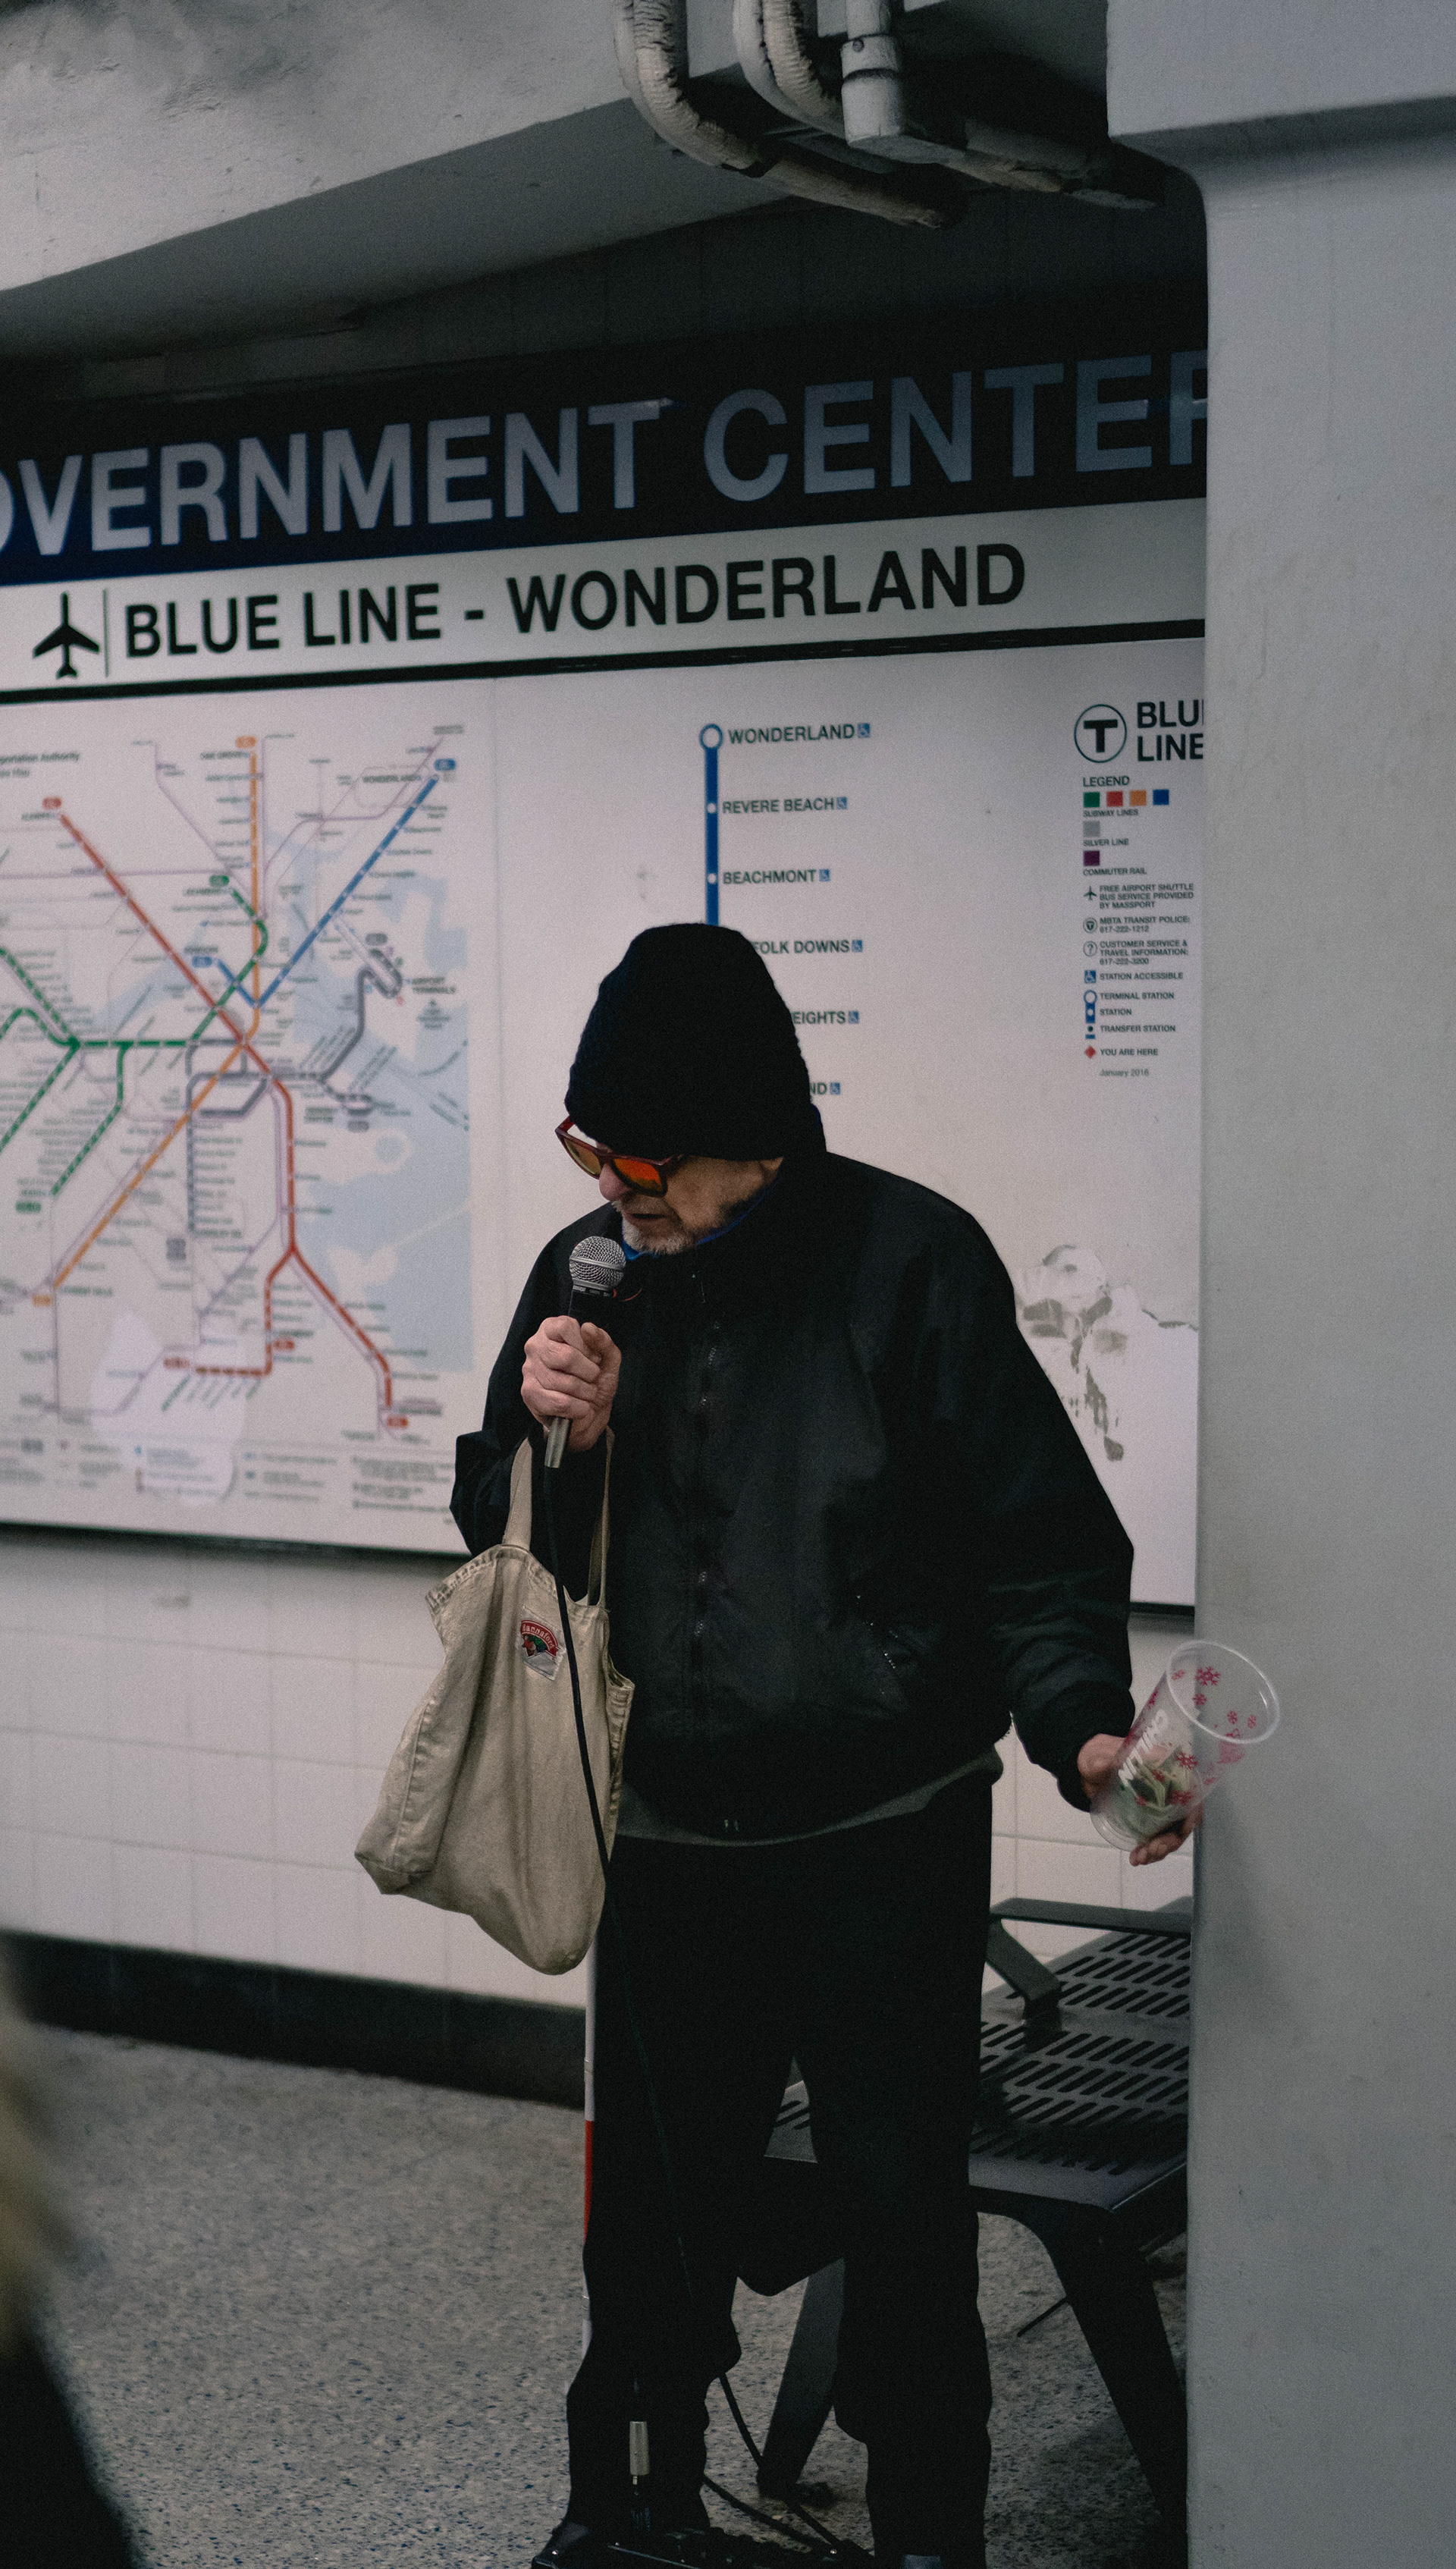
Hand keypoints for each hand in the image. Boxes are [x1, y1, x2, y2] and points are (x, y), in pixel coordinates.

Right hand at [521, 1315, 620, 1453]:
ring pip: (564, 1382)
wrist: (590, 1411)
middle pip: (566, 1356)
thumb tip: (588, 1328)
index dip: (586, 1346)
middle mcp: (535, 1345)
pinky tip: (581, 1407)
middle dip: (589, 1372)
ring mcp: (529, 1369)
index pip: (565, 1327)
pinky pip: (559, 1402)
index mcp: (551, 1329)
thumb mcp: (608, 1358)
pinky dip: (577, 1408)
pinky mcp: (529, 1393)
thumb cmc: (595, 1379)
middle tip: (593, 1378)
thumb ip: (603, 1341)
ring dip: (585, 1392)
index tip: (594, 1358)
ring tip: (588, 1393)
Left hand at [1076, 1732, 1199, 1866]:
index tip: (1181, 1831)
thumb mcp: (1100, 1757)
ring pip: (1171, 1833)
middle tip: (1151, 1851)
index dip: (1191, 1814)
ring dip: (1159, 1850)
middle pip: (1182, 1819)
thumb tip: (1107, 1763)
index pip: (1191, 1793)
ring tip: (1140, 1858)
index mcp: (1166, 1768)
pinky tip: (1137, 1858)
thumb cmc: (1099, 1756)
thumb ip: (1105, 1761)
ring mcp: (1160, 1806)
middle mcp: (1169, 1789)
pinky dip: (1150, 1851)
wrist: (1089, 1770)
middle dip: (1170, 1840)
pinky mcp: (1150, 1820)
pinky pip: (1158, 1839)